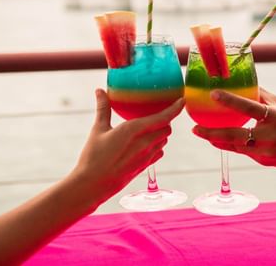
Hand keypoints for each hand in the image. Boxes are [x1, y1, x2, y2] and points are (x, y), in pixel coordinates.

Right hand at [71, 89, 183, 204]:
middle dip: (164, 121)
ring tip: (148, 129)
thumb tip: (100, 90)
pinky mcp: (144, 167)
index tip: (182, 100)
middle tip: (155, 115)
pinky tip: (144, 145)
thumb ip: (103, 108)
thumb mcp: (98, 129)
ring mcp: (146, 156)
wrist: (92, 185)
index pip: (163, 117)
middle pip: (166, 128)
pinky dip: (156, 146)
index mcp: (134, 130)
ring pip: (163, 140)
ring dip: (160, 134)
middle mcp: (144, 143)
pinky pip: (158, 153)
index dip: (175, 108)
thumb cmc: (93, 156)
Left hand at [192, 88, 275, 174]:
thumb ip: (262, 96)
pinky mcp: (261, 160)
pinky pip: (241, 151)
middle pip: (235, 135)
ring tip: (200, 132)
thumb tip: (242, 82)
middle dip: (212, 133)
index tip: (213, 94)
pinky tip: (215, 139)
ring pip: (235, 146)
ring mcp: (264, 151)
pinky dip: (227, 144)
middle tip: (194, 128)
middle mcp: (268, 136)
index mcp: (275, 118)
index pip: (250, 107)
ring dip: (216, 140)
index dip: (231, 101)